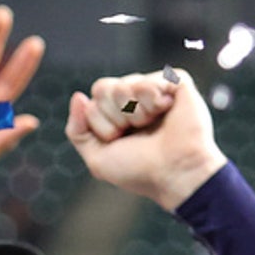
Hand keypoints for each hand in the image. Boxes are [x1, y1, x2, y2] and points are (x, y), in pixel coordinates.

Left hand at [66, 69, 226, 211]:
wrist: (175, 173)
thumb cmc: (140, 169)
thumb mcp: (97, 156)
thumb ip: (77, 129)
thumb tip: (78, 96)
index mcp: (115, 112)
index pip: (91, 100)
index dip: (101, 123)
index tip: (120, 139)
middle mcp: (134, 97)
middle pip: (103, 87)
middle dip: (115, 115)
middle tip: (137, 131)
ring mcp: (155, 89)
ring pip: (124, 84)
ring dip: (135, 112)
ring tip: (153, 124)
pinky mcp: (178, 83)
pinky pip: (149, 80)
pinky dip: (153, 101)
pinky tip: (166, 112)